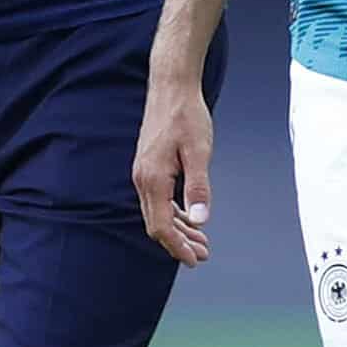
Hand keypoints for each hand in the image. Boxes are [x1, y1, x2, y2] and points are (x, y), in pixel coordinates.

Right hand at [132, 75, 213, 266]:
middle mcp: (142, 178)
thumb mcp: (199, 151)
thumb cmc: (186, 115)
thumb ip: (198, 187)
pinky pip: (158, 199)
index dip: (178, 247)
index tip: (195, 260)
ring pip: (158, 212)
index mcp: (153, 178)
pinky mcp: (149, 165)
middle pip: (157, 223)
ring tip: (201, 240)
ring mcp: (143, 172)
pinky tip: (189, 217)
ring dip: (178, 228)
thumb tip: (201, 220)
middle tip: (203, 255)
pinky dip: (174, 212)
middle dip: (179, 243)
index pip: (162, 226)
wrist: (171, 86)